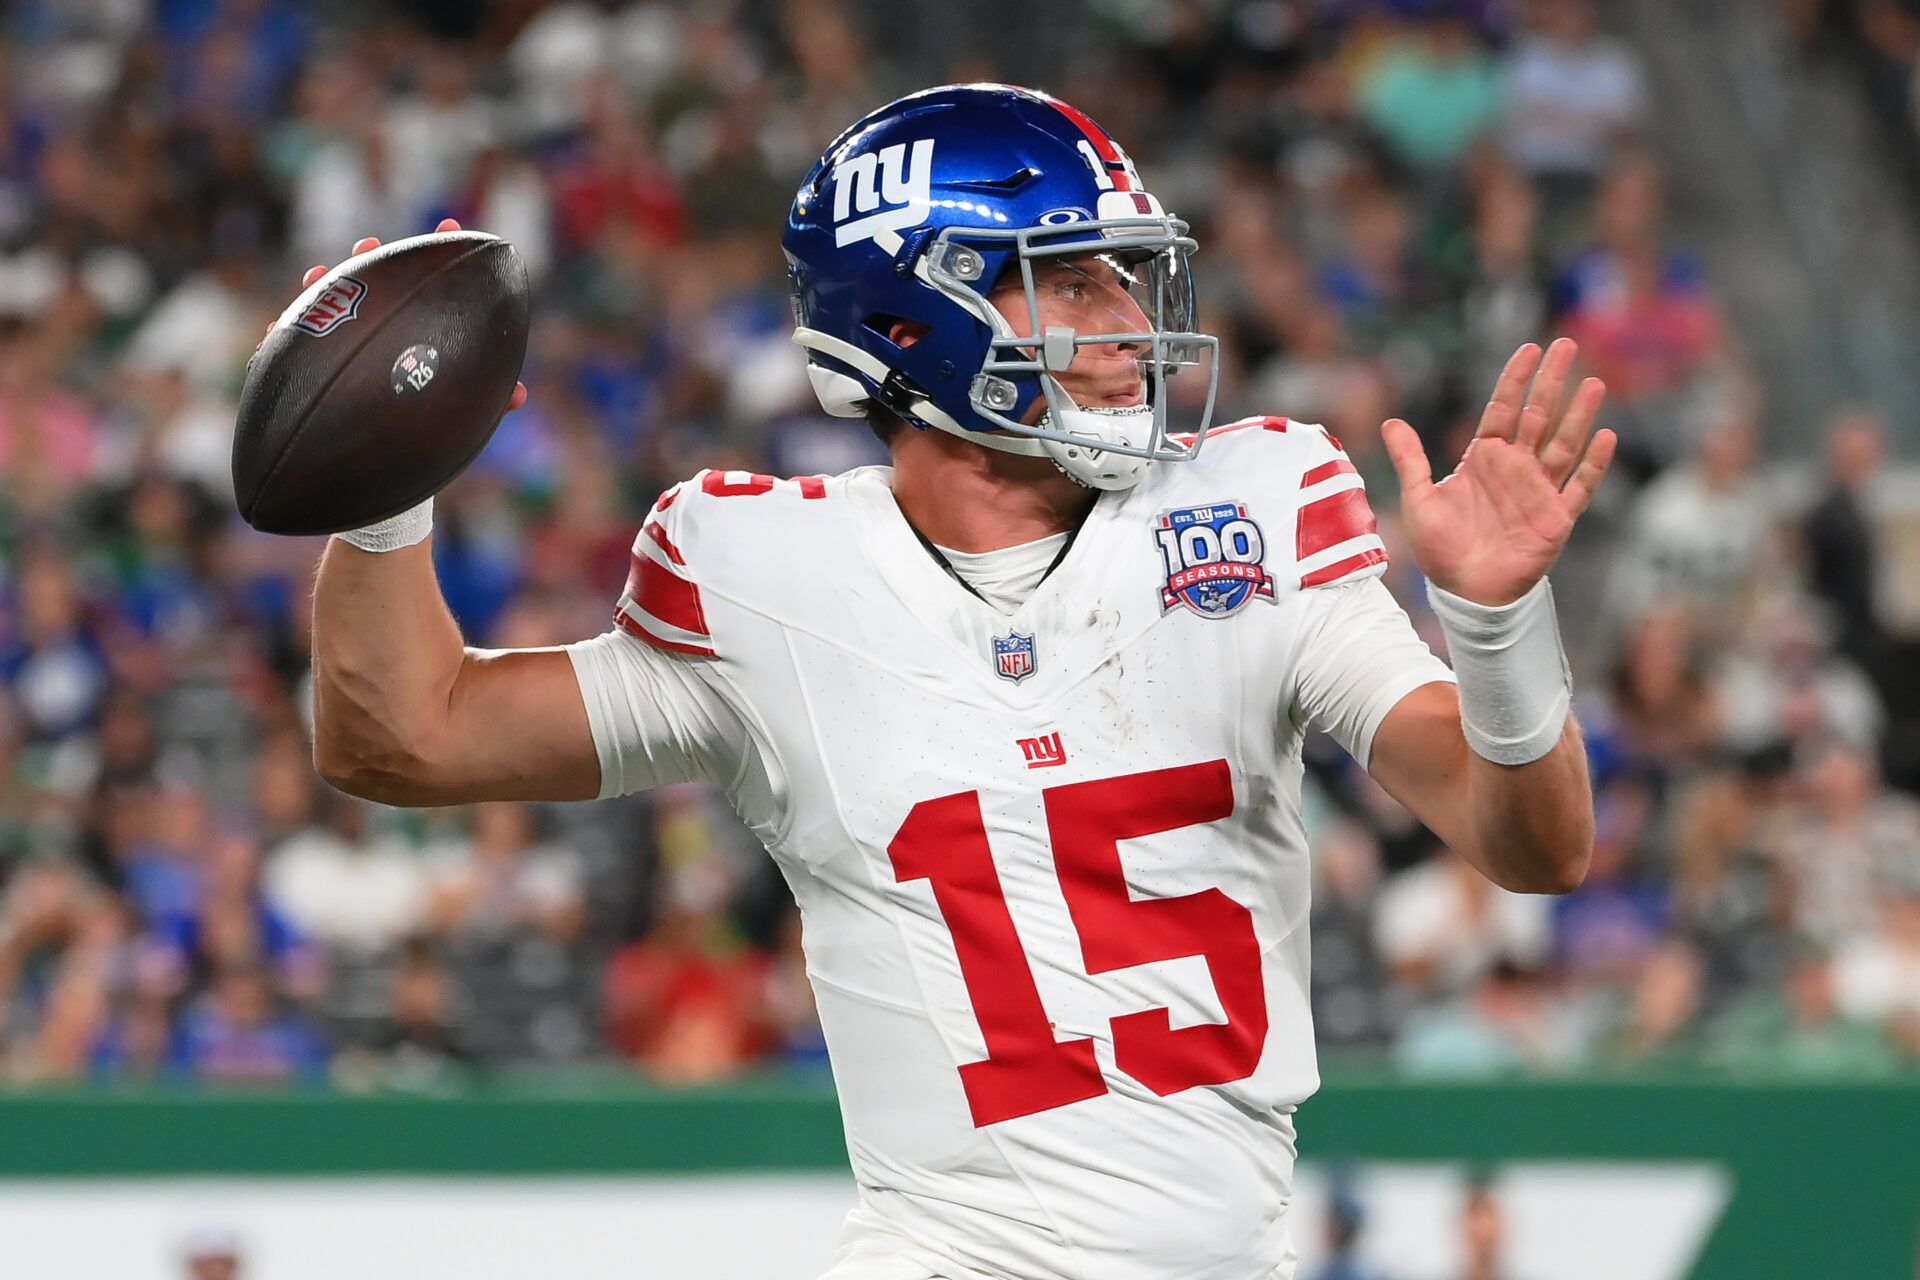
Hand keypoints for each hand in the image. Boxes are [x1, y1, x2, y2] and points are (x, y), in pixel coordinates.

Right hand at [280, 217, 528, 412]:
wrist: (385, 462)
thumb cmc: (426, 428)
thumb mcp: (457, 411)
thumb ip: (488, 399)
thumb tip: (519, 394)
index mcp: (415, 329)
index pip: (428, 282)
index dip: (439, 253)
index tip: (451, 225)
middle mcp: (378, 328)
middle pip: (373, 285)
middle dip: (369, 261)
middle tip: (368, 246)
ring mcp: (343, 343)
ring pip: (327, 307)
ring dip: (321, 288)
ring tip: (316, 274)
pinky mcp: (312, 367)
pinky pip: (290, 349)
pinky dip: (282, 338)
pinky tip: (274, 329)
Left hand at [1381, 338, 1614, 605]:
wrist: (1466, 592)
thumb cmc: (1442, 548)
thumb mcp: (1419, 499)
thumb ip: (1410, 460)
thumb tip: (1390, 421)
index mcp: (1484, 458)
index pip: (1503, 409)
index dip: (1515, 379)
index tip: (1529, 348)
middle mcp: (1515, 468)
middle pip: (1538, 415)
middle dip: (1552, 381)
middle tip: (1566, 345)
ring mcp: (1538, 490)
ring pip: (1564, 443)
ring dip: (1579, 414)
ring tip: (1594, 383)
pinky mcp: (1556, 517)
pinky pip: (1579, 485)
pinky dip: (1593, 463)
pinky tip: (1606, 436)